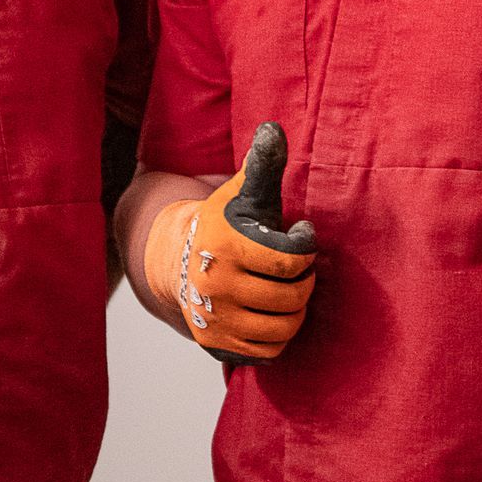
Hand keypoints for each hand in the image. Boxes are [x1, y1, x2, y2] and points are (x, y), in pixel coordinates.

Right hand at [143, 122, 317, 364]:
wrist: (175, 262)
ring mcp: (216, 320)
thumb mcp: (243, 193)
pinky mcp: (217, 346)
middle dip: (304, 280)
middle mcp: (216, 286)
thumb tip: (273, 129)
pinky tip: (274, 313)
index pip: (291, 259)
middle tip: (296, 267)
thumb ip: (262, 165)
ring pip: (285, 327)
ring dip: (296, 309)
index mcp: (226, 245)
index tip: (300, 232)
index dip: (306, 245)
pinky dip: (280, 336)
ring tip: (289, 290)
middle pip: (292, 295)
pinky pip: (270, 352)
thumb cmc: (225, 224)